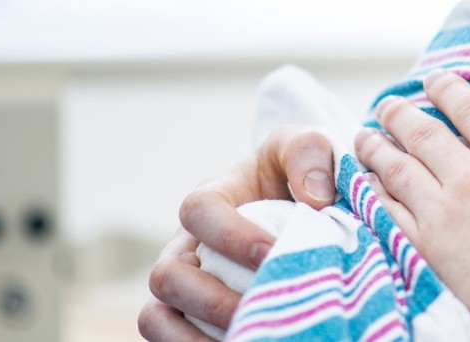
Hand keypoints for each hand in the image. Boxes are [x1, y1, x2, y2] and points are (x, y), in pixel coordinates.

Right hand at [138, 126, 338, 339]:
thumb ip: (310, 153)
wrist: (299, 207)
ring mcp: (181, 284)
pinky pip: (168, 341)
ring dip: (193, 338)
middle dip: (210, 299)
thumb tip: (314, 198)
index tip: (272, 253)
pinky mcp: (187, 316)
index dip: (229, 235)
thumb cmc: (298, 175)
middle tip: (259, 309)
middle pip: (167, 274)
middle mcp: (185, 243)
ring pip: (156, 316)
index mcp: (211, 197)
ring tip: (247, 340)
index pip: (198, 211)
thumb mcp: (308, 148)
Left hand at [355, 69, 469, 339]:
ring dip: (377, 148)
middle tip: (387, 105)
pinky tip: (364, 183)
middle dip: (400, 114)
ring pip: (398, 167)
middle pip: (425, 133)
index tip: (433, 80)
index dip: (448, 89)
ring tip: (364, 136)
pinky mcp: (427, 246)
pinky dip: (372, 192)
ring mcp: (446, 211)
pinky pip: (389, 210)